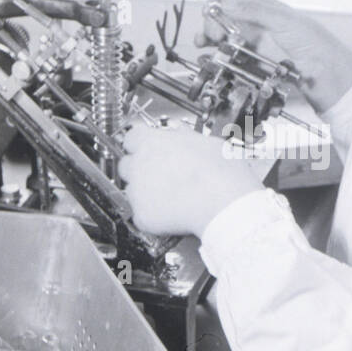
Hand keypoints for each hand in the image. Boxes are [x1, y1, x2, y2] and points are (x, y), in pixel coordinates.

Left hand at [118, 124, 261, 238]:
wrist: (224, 202)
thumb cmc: (221, 172)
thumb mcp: (206, 142)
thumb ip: (185, 137)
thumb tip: (181, 134)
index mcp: (152, 141)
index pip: (131, 137)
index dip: (141, 144)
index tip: (148, 148)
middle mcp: (138, 164)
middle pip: (126, 164)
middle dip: (140, 169)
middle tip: (161, 174)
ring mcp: (137, 191)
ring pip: (132, 190)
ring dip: (146, 192)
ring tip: (171, 195)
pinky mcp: (141, 215)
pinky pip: (141, 214)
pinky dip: (154, 215)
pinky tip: (172, 211)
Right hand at [198, 0, 351, 114]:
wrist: (334, 81)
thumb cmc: (319, 48)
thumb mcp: (286, 23)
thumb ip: (255, 11)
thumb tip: (226, 3)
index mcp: (267, 9)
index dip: (217, 4)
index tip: (210, 18)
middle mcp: (261, 26)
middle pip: (225, 19)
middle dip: (209, 25)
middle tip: (206, 39)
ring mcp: (260, 47)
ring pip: (226, 41)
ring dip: (212, 44)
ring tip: (206, 51)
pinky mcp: (260, 69)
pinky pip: (235, 63)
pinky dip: (222, 62)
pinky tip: (219, 64)